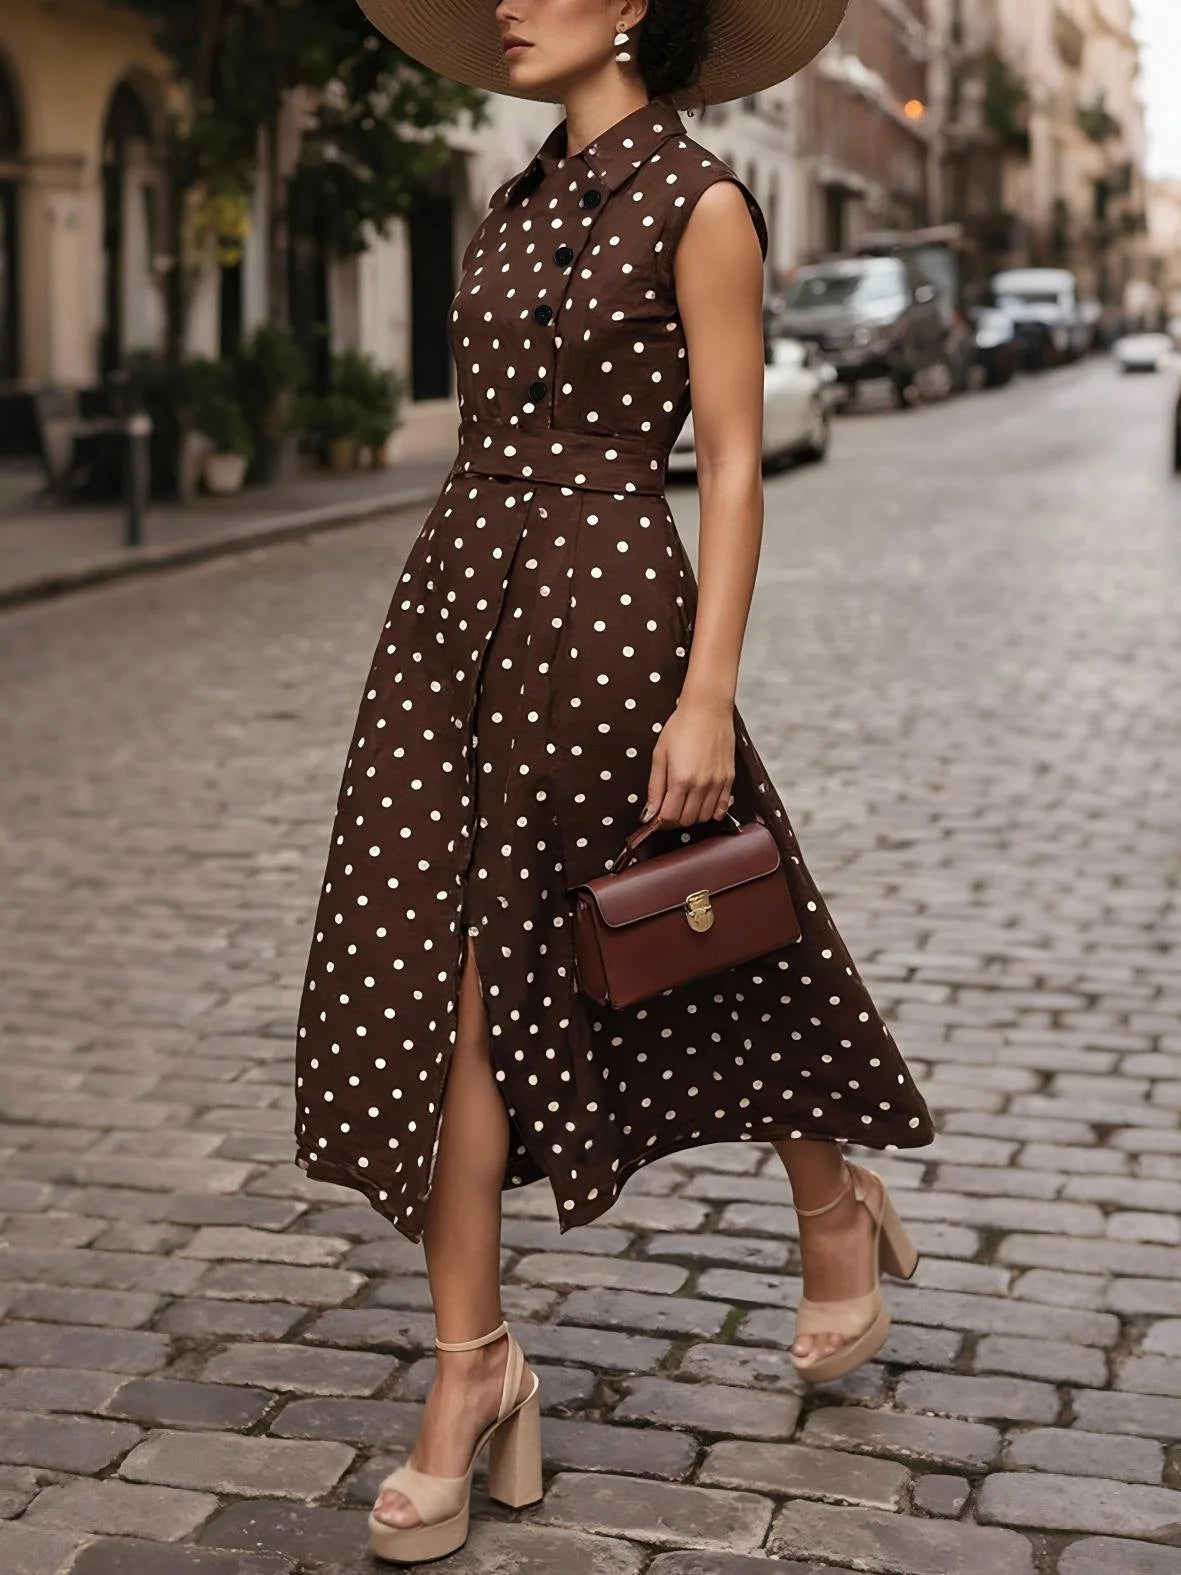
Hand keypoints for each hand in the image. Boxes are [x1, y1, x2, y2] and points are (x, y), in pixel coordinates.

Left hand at [643, 695, 734, 826]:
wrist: (708, 709)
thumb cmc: (681, 727)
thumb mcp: (659, 755)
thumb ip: (654, 788)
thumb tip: (649, 814)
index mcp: (680, 780)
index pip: (669, 817)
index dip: (660, 822)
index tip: (655, 817)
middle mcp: (701, 785)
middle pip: (687, 820)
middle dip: (673, 821)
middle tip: (666, 810)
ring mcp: (717, 783)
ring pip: (704, 817)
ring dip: (691, 817)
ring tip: (683, 805)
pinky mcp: (729, 778)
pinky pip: (722, 807)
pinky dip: (711, 812)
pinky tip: (702, 805)